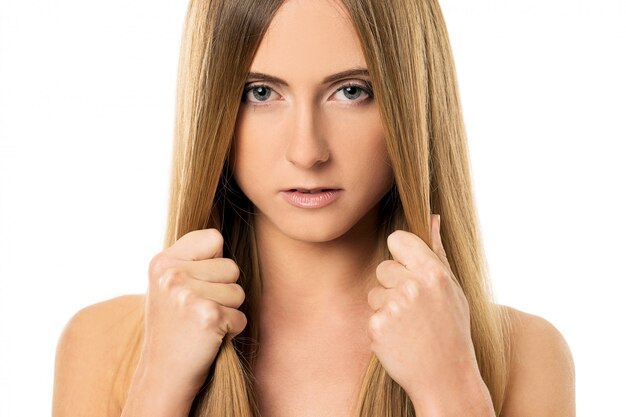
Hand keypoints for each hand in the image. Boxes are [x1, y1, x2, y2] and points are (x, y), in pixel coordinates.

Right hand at [137, 228, 247, 404]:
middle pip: (231, 267)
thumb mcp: (170, 284)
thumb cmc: (175, 326)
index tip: (195, 284)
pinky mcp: (207, 316)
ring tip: (202, 324)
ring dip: (228, 310)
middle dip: (223, 290)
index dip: (214, 262)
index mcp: (163, 261)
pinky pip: (241, 315)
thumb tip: (222, 234)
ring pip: (239, 291)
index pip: (214, 238)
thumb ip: (192, 258)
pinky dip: (232, 330)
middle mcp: (172, 274)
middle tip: (198, 311)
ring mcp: (188, 295)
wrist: (163, 374)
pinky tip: (209, 337)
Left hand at [367, 214, 490, 414]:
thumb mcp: (453, 290)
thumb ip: (438, 252)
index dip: (400, 254)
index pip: (397, 239)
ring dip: (386, 308)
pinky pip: (371, 316)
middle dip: (393, 285)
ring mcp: (393, 306)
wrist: (446, 378)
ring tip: (409, 327)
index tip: (408, 269)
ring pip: (374, 293)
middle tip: (414, 309)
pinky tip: (401, 340)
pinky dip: (381, 329)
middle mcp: (412, 285)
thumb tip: (432, 216)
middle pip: (383, 268)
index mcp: (433, 272)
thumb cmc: (452, 331)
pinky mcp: (377, 326)